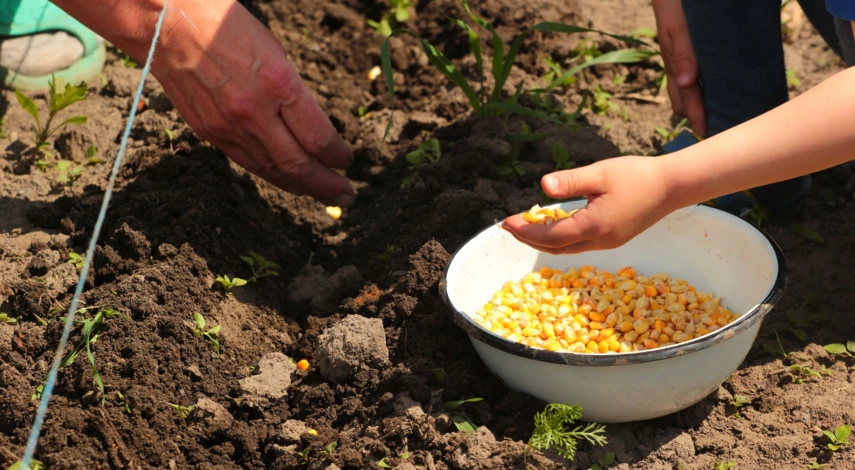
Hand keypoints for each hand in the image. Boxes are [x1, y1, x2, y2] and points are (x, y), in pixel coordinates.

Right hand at [153, 1, 354, 205]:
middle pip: (298, 164)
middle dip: (327, 185)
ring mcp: (229, 126)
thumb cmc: (225, 26)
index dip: (338, 156)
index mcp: (278, 84)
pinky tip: (288, 181)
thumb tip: (316, 130)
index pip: (318, 138)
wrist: (166, 24)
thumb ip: (295, 94)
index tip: (348, 160)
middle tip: (347, 195)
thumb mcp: (275, 52)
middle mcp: (254, 112)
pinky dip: (274, 176)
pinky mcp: (211, 133)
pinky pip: (249, 163)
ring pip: (273, 170)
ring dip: (302, 187)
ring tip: (324, 195)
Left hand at [502, 157, 672, 253]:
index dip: (525, 232)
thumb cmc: (637, 175)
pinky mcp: (614, 239)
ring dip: (545, 239)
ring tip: (525, 225)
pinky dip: (561, 237)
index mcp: (594, 226)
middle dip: (529, 238)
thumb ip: (570, 181)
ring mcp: (608, 243)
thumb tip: (542, 186)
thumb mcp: (600, 173)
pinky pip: (580, 243)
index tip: (506, 222)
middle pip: (556, 248)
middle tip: (509, 226)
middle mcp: (600, 241)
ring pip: (568, 248)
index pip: (550, 237)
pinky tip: (553, 224)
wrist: (671, 186)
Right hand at [652, 0, 706, 136]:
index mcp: (675, 63)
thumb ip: (684, 52)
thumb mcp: (680, 27)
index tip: (706, 133)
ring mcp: (682, 58)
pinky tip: (715, 90)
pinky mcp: (690, 50)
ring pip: (687, 89)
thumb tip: (687, 83)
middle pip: (683, 99)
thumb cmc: (676, 5)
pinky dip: (703, 88)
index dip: (696, 115)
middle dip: (695, 115)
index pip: (686, 97)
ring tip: (714, 117)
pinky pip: (694, 75)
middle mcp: (677, 64)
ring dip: (698, 104)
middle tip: (712, 132)